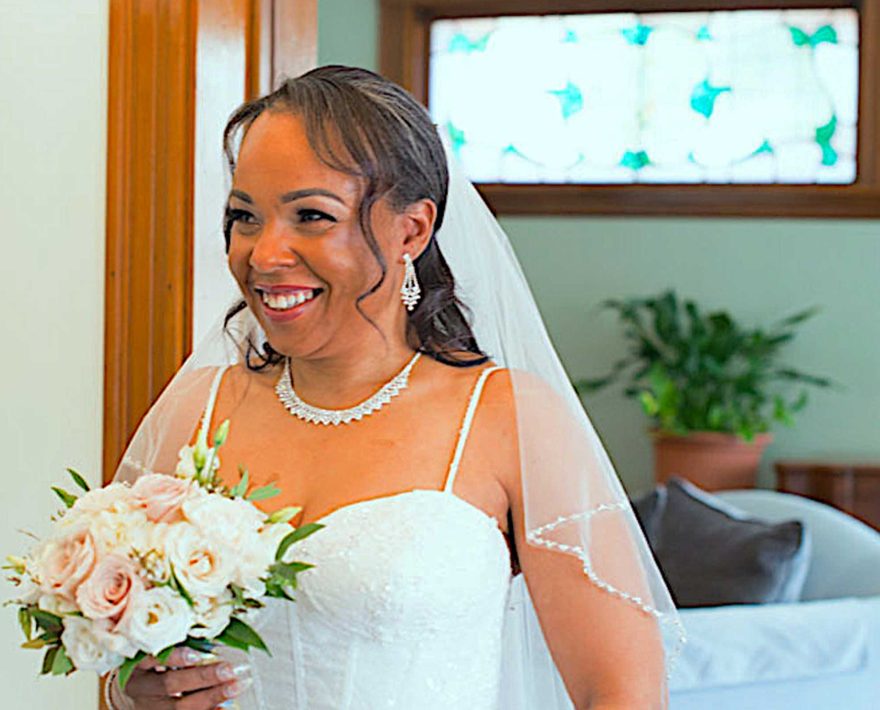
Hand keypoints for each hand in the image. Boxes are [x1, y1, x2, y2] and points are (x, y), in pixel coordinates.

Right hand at [116, 647, 251, 708]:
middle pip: (170, 685)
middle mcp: (141, 689)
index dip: (175, 658)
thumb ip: (176, 647)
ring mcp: (149, 707)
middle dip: (202, 677)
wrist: (135, 694)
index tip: (197, 655)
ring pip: (179, 707)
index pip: (153, 659)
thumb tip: (213, 640)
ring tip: (234, 687)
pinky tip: (225, 707)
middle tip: (228, 670)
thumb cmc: (151, 667)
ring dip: (211, 697)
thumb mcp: (155, 653)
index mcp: (137, 666)